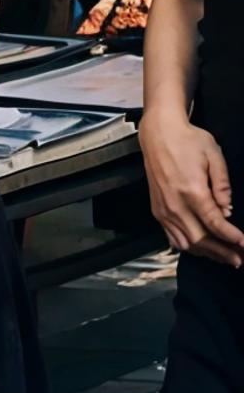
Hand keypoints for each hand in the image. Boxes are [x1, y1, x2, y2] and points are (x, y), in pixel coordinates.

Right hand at [140, 110, 243, 266]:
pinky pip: (172, 237)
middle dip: (222, 253)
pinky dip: (189, 247)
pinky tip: (201, 249)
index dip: (231, 238)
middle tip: (239, 259)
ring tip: (224, 258)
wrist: (159, 133)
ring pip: (186, 243)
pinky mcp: (157, 210)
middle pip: (201, 240)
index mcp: (192, 191)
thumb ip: (222, 185)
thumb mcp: (214, 155)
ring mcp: (164, 209)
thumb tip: (227, 210)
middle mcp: (175, 205)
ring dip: (206, 254)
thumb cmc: (188, 140)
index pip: (215, 224)